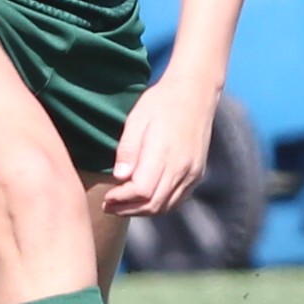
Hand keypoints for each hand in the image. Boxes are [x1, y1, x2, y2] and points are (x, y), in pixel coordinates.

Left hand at [100, 69, 217, 217]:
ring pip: (166, 206)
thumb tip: (120, 177)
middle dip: (127, 209)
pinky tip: (144, 200)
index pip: (141, 191)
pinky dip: (159, 205)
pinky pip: (178, 199)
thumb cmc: (160, 102)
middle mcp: (181, 167)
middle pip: (153, 204)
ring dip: (142, 211)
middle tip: (108, 206)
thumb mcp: (137, 119)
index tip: (107, 198)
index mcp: (164, 153)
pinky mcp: (197, 173)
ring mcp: (192, 172)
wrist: (194, 92)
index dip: (121, 199)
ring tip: (122, 206)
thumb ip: (128, 149)